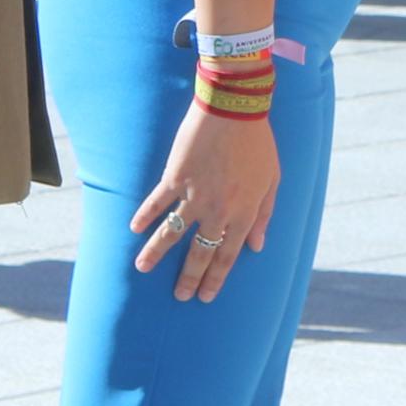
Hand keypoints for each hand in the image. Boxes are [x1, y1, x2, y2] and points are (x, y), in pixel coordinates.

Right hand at [133, 100, 283, 302]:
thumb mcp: (272, 181)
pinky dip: (145, 216)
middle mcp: (218, 210)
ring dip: (156, 253)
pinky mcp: (175, 177)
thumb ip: (264, 215)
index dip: (216, 278)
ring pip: (172, 233)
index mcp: (243, 213)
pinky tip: (134, 229)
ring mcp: (194, 195)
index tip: (206, 296)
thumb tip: (257, 246)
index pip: (228, 255)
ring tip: (142, 268)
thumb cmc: (258, 144)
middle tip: (180, 296)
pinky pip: (157, 202)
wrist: (234, 110)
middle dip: (189, 277)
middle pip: (200, 252)